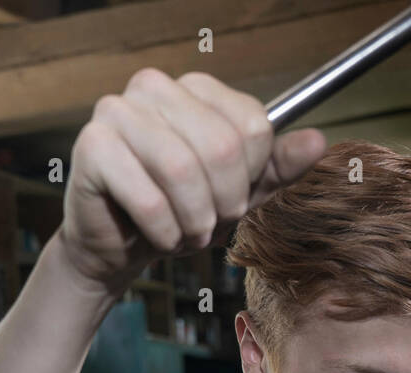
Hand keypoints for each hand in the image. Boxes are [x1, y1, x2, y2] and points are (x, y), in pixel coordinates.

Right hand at [58, 68, 327, 295]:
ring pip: (183, 171)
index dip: (251, 177)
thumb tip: (318, 141)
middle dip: (224, 204)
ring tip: (187, 235)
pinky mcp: (92, 146)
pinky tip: (159, 237)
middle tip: (209, 225)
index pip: (253, 126)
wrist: (119, 246)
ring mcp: (117, 111)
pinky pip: (148, 198)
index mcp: (195, 88)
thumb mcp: (239, 191)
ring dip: (194, 221)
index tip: (232, 199)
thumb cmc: (179, 211)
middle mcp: (153, 87)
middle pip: (222, 147)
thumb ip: (277, 167)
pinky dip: (164, 232)